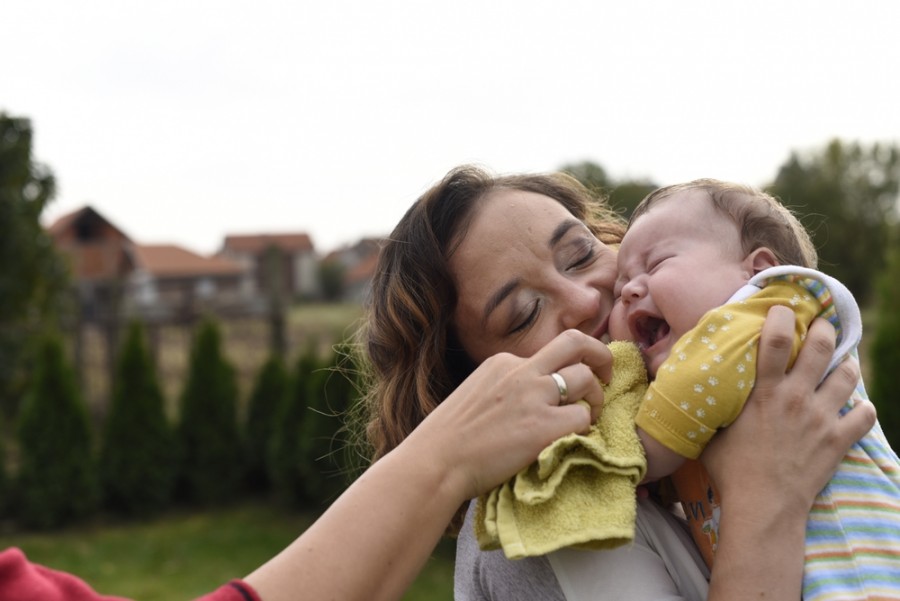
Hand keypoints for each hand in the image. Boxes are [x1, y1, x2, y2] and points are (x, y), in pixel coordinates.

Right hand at [407, 329, 611, 500]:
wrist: (436, 461)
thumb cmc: (449, 438)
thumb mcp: (477, 394)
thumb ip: (506, 387)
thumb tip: (530, 399)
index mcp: (504, 362)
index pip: (548, 353)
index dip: (565, 368)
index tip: (569, 385)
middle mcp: (522, 371)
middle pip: (576, 342)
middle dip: (601, 355)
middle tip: (606, 376)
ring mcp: (534, 396)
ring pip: (586, 380)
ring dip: (595, 399)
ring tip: (587, 418)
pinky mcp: (545, 426)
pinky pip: (582, 418)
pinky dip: (584, 430)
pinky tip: (571, 441)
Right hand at [702, 305, 875, 511]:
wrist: (763, 507)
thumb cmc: (730, 470)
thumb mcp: (711, 430)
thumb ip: (711, 404)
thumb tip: (689, 384)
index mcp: (763, 392)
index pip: (776, 339)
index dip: (782, 317)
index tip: (782, 310)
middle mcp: (795, 398)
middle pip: (822, 347)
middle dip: (824, 330)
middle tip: (819, 330)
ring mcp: (821, 418)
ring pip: (848, 374)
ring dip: (845, 365)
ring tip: (838, 364)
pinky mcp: (838, 440)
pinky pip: (865, 414)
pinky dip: (862, 408)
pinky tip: (852, 407)